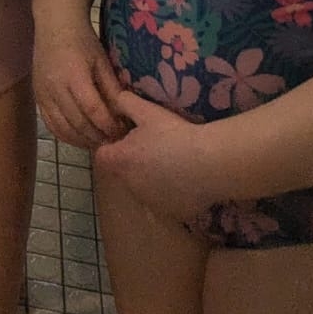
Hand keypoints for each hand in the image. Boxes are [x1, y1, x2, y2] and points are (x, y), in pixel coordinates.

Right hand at [33, 7, 130, 149]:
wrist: (54, 25)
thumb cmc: (82, 40)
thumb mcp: (102, 61)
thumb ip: (112, 89)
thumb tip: (125, 116)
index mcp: (74, 75)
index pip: (93, 110)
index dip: (109, 125)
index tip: (123, 132)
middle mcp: (55, 87)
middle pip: (78, 123)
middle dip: (99, 136)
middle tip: (115, 143)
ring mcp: (43, 94)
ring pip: (63, 129)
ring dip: (83, 141)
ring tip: (100, 142)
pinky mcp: (37, 98)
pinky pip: (50, 125)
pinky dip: (66, 136)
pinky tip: (80, 138)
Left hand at [94, 89, 217, 221]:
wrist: (209, 163)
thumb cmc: (174, 134)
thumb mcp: (147, 111)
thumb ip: (125, 102)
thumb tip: (116, 99)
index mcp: (120, 161)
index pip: (102, 156)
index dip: (111, 147)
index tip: (126, 138)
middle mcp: (130, 186)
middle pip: (123, 173)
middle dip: (132, 163)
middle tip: (153, 148)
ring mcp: (152, 202)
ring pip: (144, 189)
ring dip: (151, 179)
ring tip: (172, 163)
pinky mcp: (173, 214)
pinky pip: (167, 202)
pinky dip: (172, 194)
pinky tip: (186, 180)